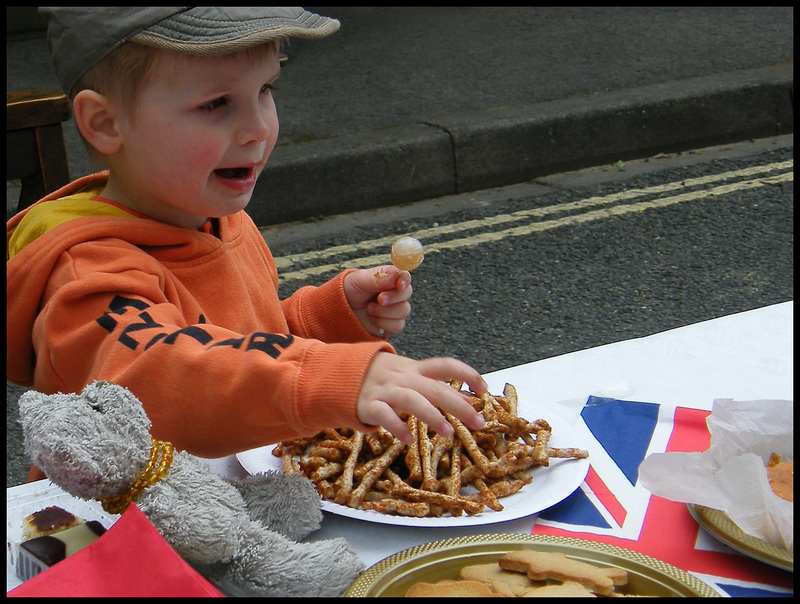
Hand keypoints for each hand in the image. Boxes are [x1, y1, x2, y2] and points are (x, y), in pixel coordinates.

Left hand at [343, 266, 411, 336]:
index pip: (404, 275)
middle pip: (407, 293)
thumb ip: (378, 279)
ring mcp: (394, 309)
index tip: (399, 286)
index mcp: (388, 277)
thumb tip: (396, 278)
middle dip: (393, 297)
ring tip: (369, 309)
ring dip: (385, 311)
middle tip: (379, 299)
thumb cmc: (348, 290)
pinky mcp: (391, 325)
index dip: (405, 280)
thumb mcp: (359, 280)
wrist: (338, 311)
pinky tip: (372, 319)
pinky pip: (398, 325)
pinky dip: (383, 323)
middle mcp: (394, 292)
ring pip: (404, 311)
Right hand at [357, 353, 487, 443]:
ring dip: (431, 415)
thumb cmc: (381, 379)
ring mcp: (384, 390)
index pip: (445, 365)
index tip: (484, 388)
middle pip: (434, 387)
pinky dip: (396, 426)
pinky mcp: (367, 404)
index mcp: (414, 369)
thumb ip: (436, 387)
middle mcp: (402, 377)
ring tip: (448, 432)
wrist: (337, 374)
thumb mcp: (409, 378)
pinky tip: (408, 439)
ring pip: (411, 399)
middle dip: (458, 404)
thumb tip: (468, 399)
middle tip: (478, 422)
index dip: (466, 373)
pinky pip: (383, 415)